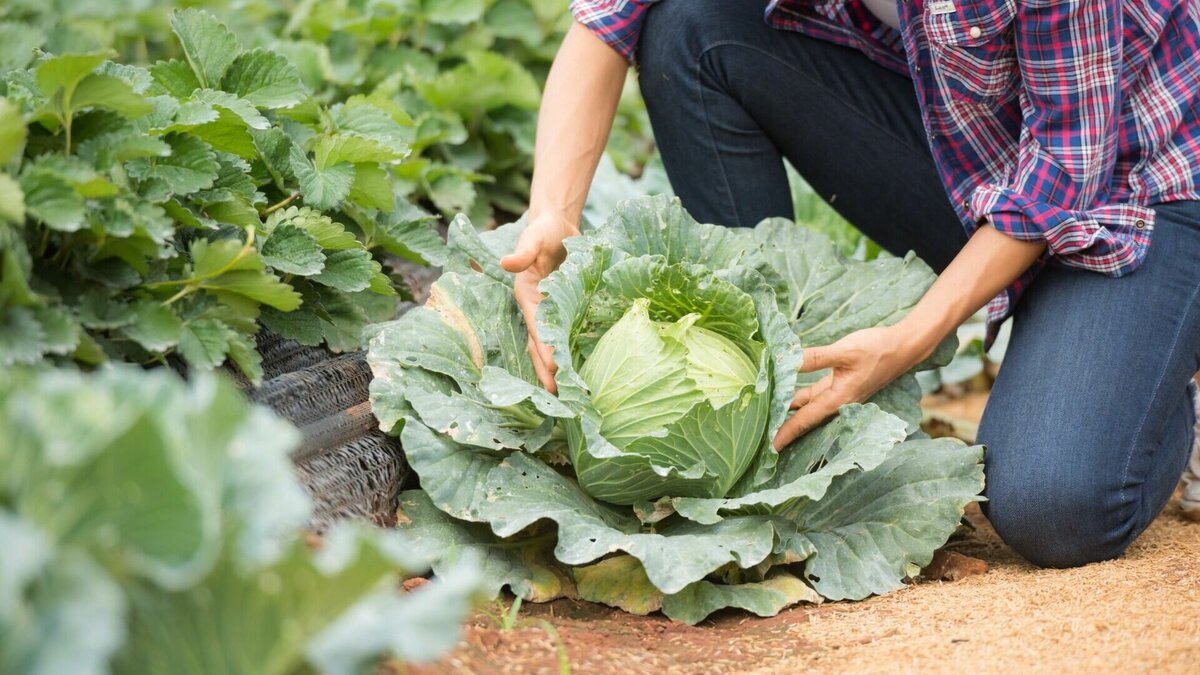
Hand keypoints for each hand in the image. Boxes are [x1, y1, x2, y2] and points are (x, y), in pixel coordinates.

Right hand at [500, 211, 579, 392]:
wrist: (557, 223)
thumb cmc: (543, 229)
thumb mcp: (533, 236)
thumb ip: (523, 252)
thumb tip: (506, 263)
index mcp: (527, 295)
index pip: (537, 327)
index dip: (544, 349)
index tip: (553, 370)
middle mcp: (536, 306)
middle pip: (539, 343)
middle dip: (545, 368)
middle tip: (555, 395)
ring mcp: (549, 309)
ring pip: (550, 343)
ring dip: (554, 366)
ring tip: (563, 392)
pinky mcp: (564, 306)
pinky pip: (564, 332)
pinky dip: (567, 349)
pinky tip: (577, 366)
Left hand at [772, 325, 931, 450]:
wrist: (904, 346)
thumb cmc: (878, 349)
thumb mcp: (845, 351)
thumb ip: (815, 358)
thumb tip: (787, 361)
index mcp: (839, 399)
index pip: (806, 420)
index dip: (786, 433)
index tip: (769, 447)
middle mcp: (838, 402)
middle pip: (805, 418)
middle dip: (784, 427)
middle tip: (760, 437)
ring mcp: (839, 394)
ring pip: (808, 406)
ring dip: (789, 411)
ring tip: (765, 416)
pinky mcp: (839, 383)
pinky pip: (814, 394)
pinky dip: (799, 396)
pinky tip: (784, 394)